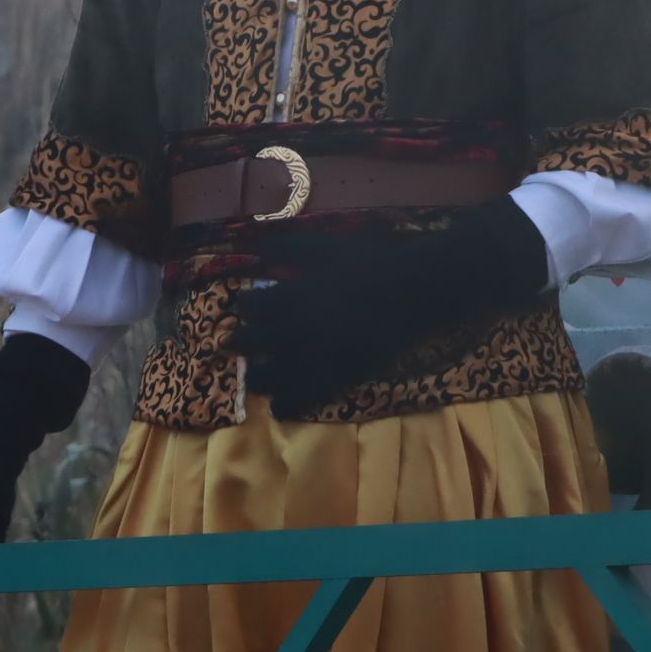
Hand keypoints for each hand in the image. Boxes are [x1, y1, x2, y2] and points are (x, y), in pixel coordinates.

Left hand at [232, 200, 550, 415]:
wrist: (417, 290)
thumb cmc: (375, 263)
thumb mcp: (331, 246)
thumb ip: (293, 245)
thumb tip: (259, 246)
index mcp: (295, 294)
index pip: (254, 307)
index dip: (247, 308)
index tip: (247, 308)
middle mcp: (299, 328)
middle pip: (255, 343)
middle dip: (241, 343)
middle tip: (233, 344)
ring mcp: (318, 355)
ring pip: (272, 375)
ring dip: (257, 377)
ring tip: (254, 377)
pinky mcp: (340, 376)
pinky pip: (304, 398)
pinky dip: (287, 404)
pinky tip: (279, 406)